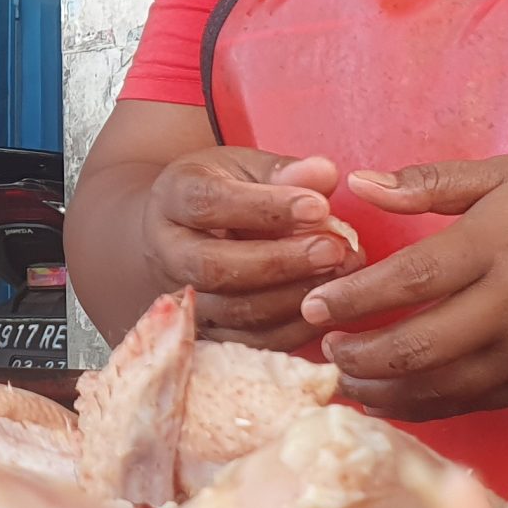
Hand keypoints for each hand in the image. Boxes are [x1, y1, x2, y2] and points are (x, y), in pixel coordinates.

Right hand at [142, 148, 358, 349]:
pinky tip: (327, 305)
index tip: (318, 206)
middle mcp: (169, 251)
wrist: (178, 231)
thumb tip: (323, 175)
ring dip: (293, 296)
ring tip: (339, 275)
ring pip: (233, 310)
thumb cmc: (220, 191)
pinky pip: (250, 341)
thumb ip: (282, 171)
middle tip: (334, 249)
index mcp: (174, 197)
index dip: (265, 207)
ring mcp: (185, 297)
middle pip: (214, 266)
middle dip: (280, 262)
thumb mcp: (243, 167)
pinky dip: (293, 327)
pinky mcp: (208, 330)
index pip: (211, 203)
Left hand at [298, 156, 507, 419]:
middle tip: (323, 351)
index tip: (312, 303)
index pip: (410, 280)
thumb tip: (361, 183)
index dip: (354, 298)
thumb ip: (434, 182)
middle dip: (361, 356)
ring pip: (446, 386)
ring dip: (388, 391)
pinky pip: (481, 402)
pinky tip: (399, 402)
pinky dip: (433, 407)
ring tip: (347, 383)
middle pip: (420, 345)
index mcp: (498, 244)